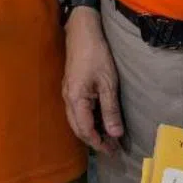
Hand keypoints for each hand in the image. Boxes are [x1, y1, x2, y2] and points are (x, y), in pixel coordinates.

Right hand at [62, 6, 123, 153]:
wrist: (82, 30)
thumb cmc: (97, 55)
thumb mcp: (108, 83)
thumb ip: (110, 110)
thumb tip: (115, 135)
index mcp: (76, 100)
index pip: (86, 131)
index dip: (99, 144)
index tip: (114, 152)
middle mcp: (68, 99)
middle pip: (78, 128)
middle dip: (95, 141)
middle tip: (113, 148)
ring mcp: (68, 92)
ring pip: (77, 120)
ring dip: (91, 131)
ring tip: (108, 137)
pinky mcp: (71, 86)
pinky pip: (77, 111)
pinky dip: (89, 120)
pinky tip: (100, 119)